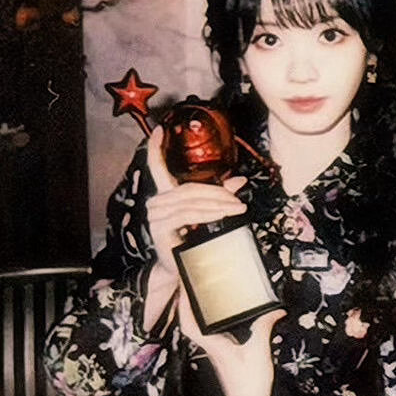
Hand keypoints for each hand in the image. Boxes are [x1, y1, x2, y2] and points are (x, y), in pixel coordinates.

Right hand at [144, 126, 247, 275]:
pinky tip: (222, 214)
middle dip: (217, 193)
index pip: (156, 167)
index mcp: (165, 194)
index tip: (159, 129)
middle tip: (239, 200)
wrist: (183, 266)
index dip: (156, 148)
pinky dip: (208, 213)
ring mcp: (156, 215)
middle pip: (189, 188)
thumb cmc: (193, 238)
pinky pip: (188, 215)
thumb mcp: (208, 212)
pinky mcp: (160, 228)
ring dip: (218, 204)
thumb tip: (240, 179)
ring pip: (191, 201)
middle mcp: (157, 202)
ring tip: (237, 208)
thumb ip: (220, 194)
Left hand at [176, 284, 285, 395]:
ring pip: (201, 330)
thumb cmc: (251, 385)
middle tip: (192, 288)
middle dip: (188, 306)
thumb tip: (274, 310)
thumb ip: (264, 327)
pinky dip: (214, 323)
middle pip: (192, 325)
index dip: (184, 306)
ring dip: (199, 314)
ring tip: (204, 297)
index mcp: (215, 346)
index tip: (184, 289)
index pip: (190, 325)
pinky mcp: (226, 356)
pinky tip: (223, 317)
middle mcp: (213, 348)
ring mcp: (218, 353)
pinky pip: (214, 335)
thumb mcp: (259, 351)